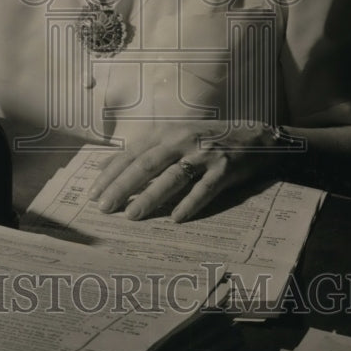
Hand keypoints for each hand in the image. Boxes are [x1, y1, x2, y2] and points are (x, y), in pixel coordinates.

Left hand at [87, 120, 279, 221]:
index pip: (131, 154)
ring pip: (172, 177)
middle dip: (123, 187)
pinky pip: (205, 189)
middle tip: (105, 208)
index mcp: (166, 132)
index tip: (93, 193)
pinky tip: (177, 218)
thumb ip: (141, 152)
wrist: (256, 138)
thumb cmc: (207, 140)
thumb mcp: (172, 138)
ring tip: (133, 215)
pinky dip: (191, 203)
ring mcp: (204, 154)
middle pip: (146, 165)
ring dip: (151, 197)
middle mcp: (182, 139)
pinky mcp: (226, 168)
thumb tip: (103, 167)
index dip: (111, 174)